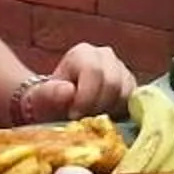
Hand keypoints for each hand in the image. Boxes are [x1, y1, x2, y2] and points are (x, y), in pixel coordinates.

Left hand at [18, 44, 134, 119]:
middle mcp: (105, 56)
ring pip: (126, 94)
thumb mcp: (39, 100)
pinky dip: (120, 113)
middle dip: (98, 107)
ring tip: (91, 118)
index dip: (86, 98)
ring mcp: (122, 70)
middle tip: (83, 120)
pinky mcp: (132, 86)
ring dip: (109, 111)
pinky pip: (134, 102)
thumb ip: (49, 94)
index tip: (74, 115)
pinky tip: (104, 117)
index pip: (94, 72)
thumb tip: (68, 91)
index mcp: (83, 53)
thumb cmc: (48, 103)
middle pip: (113, 83)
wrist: (58, 108)